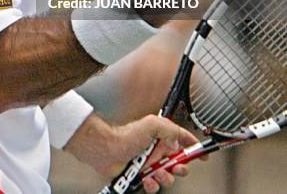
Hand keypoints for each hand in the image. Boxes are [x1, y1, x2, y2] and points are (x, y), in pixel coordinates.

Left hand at [65, 113, 198, 192]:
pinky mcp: (141, 176)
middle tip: (176, 168)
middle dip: (181, 168)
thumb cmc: (125, 135)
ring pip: (168, 177)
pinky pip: (154, 185)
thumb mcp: (151, 125)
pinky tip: (146, 178)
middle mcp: (157, 150)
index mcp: (161, 136)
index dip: (194, 148)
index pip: (183, 140)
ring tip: (156, 172)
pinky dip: (152, 184)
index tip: (203, 155)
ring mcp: (150, 164)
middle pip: (179, 163)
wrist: (106, 150)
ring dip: (165, 177)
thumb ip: (169, 129)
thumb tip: (179, 143)